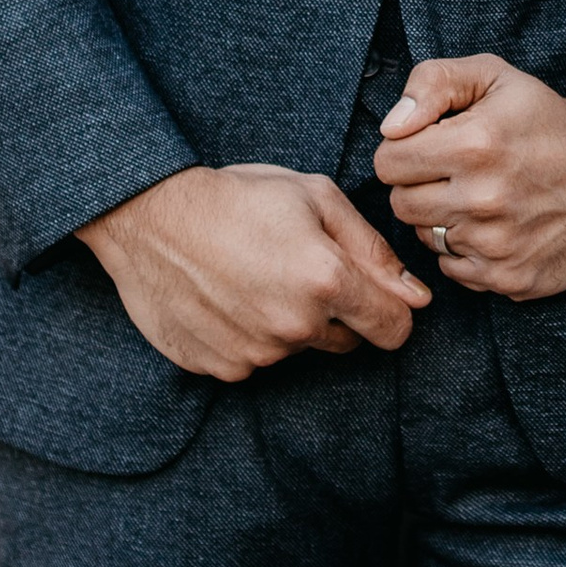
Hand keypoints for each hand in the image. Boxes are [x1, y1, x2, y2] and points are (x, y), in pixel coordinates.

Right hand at [78, 163, 428, 376]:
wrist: (149, 217)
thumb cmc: (237, 197)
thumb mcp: (315, 197)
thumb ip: (372, 249)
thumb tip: (416, 296)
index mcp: (327, 280)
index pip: (394, 329)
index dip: (391, 312)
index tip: (375, 297)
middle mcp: (295, 326)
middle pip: (347, 341)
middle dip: (335, 313)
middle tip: (296, 269)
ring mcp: (256, 353)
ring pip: (297, 349)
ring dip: (288, 322)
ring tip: (252, 276)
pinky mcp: (221, 369)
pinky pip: (254, 360)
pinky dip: (248, 336)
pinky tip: (225, 298)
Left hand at [374, 55, 565, 298]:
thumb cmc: (549, 122)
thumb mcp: (495, 77)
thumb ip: (432, 84)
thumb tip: (391, 127)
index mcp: (474, 145)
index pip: (387, 163)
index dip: (404, 150)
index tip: (431, 145)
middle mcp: (482, 201)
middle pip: (400, 205)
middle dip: (418, 185)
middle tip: (454, 172)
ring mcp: (496, 246)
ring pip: (426, 238)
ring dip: (442, 219)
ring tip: (479, 197)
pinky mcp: (509, 279)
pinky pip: (454, 270)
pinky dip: (466, 251)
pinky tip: (495, 226)